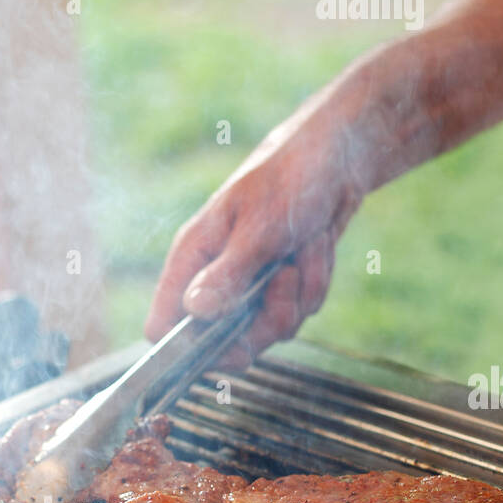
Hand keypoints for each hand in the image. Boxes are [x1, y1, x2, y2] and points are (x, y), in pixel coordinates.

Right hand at [144, 104, 363, 368]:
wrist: (339, 155)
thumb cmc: (290, 175)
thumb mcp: (261, 226)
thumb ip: (228, 274)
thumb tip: (195, 312)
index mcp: (192, 258)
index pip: (163, 323)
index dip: (185, 346)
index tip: (226, 343)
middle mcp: (214, 278)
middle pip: (225, 342)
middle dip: (266, 320)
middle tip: (285, 278)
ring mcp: (249, 286)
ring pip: (270, 330)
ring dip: (299, 294)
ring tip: (304, 247)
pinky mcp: (280, 288)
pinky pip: (298, 311)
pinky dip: (315, 281)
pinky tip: (316, 245)